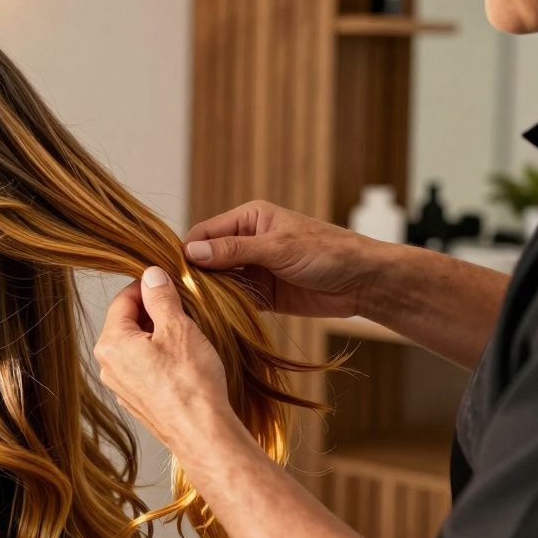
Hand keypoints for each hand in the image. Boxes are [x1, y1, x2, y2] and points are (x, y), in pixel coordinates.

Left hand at [95, 267, 235, 452]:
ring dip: (158, 334)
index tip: (167, 282)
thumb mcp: (178, 328)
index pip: (122, 300)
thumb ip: (161, 298)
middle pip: (127, 323)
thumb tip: (151, 276)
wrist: (203, 433)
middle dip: (154, 312)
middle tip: (183, 308)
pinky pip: (143, 368)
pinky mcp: (137, 401)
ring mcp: (121, 386)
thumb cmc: (191, 383)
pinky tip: (183, 361)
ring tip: (187, 335)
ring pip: (136, 346)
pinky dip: (160, 357)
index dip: (146, 286)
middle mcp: (108, 366)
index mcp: (111, 344)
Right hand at [185, 200, 388, 318]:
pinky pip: (233, 299)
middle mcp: (246, 241)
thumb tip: (192, 252)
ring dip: (207, 293)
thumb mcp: (278, 248)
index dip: (188, 252)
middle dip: (194, 275)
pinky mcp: (262, 293)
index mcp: (248, 219)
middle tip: (178, 296)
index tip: (174, 274)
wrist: (364, 282)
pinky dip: (222, 308)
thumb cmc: (328, 252)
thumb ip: (234, 250)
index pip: (204, 233)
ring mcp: (253, 269)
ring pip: (217, 280)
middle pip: (206, 258)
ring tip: (190, 309)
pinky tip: (209, 318)